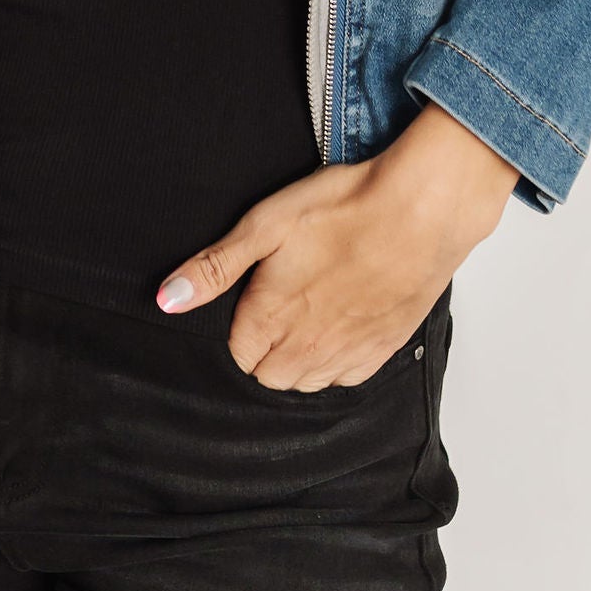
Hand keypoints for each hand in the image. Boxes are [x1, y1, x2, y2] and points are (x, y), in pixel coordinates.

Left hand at [154, 105, 518, 387]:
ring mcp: (347, 353)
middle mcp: (307, 348)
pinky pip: (346, 377)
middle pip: (267, 375)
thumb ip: (215, 268)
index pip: (235, 355)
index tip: (249, 296)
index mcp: (271, 319)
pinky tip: (340, 324)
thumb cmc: (345, 208)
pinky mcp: (382, 349)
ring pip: (305, 382)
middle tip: (276, 302)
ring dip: (297, 359)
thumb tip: (167, 301)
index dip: (237, 325)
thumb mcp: (265, 224)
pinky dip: (336, 361)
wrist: (423, 211)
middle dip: (262, 348)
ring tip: (306, 312)